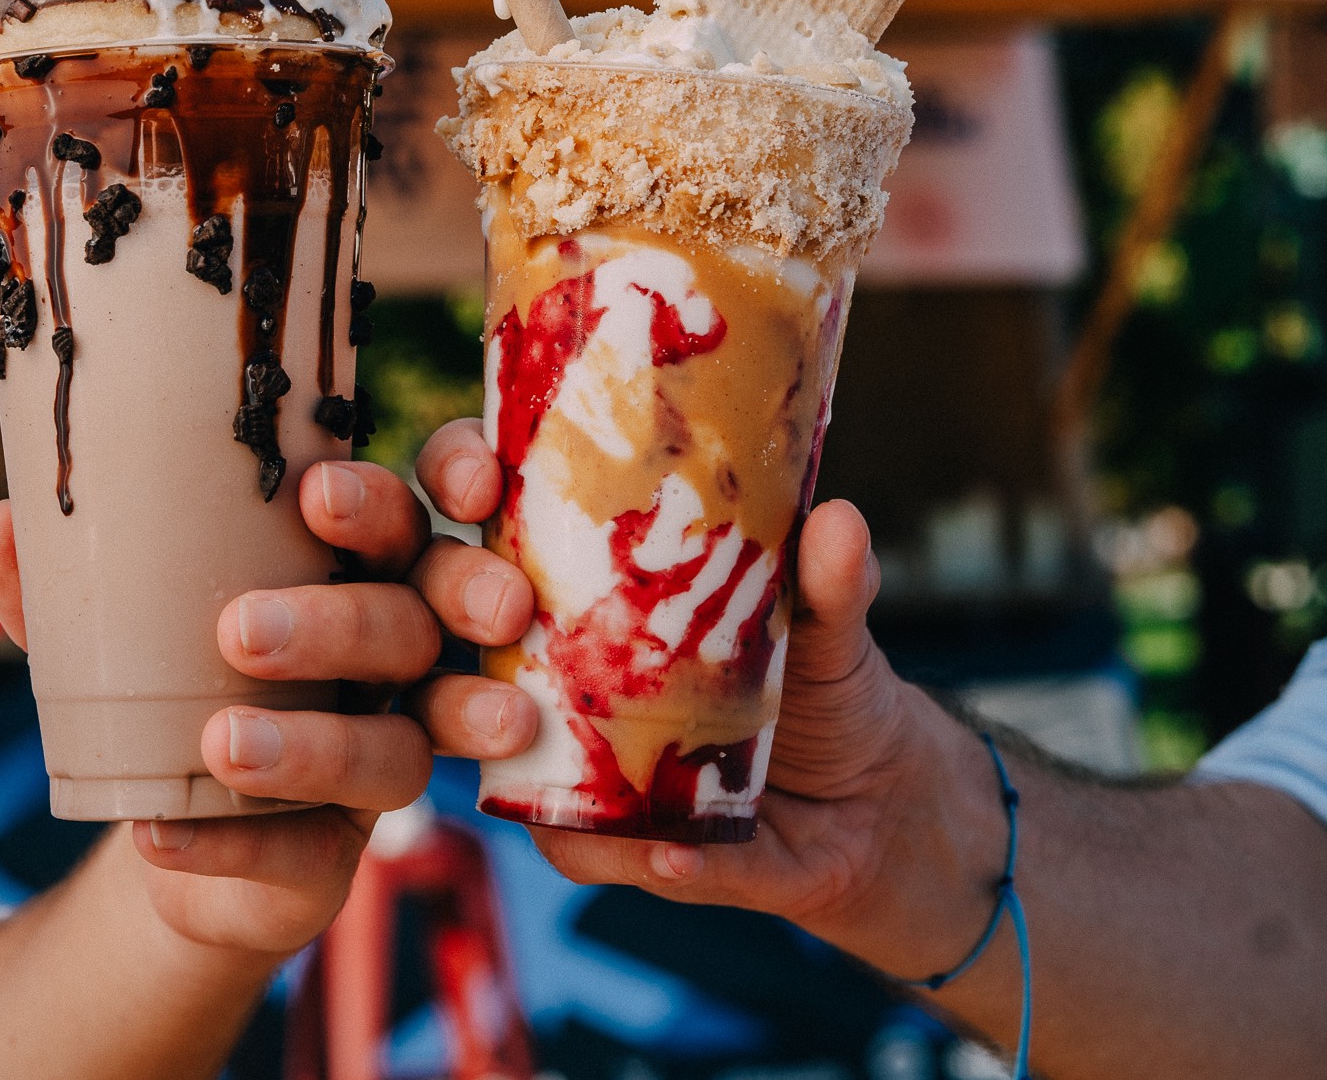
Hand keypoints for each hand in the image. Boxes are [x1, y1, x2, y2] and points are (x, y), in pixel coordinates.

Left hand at [0, 444, 537, 960]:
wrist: (169, 828)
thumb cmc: (166, 683)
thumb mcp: (111, 628)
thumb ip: (63, 582)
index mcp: (355, 573)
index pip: (413, 515)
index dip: (395, 501)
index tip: (321, 494)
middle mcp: (395, 661)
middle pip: (411, 624)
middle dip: (341, 621)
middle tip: (241, 630)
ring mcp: (382, 757)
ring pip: (395, 749)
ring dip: (317, 745)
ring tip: (222, 744)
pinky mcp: (346, 851)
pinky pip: (313, 851)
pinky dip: (232, 844)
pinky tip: (160, 834)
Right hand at [415, 418, 1010, 975]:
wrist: (872, 801)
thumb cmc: (821, 681)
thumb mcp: (828, 622)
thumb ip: (829, 579)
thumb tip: (838, 521)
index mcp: (589, 574)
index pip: (491, 498)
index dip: (461, 472)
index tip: (478, 476)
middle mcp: (557, 659)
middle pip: (454, 607)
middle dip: (456, 591)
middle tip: (506, 601)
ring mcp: (571, 749)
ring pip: (492, 743)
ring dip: (507, 741)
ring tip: (560, 743)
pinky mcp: (613, 839)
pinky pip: (590, 850)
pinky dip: (633, 855)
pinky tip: (676, 852)